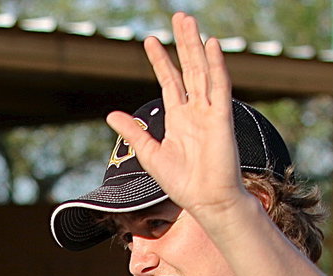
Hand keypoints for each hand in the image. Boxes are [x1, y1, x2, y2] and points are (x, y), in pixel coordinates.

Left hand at [106, 12, 246, 223]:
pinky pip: (220, 86)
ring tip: (188, 21)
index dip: (160, 61)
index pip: (169, 81)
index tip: (150, 40)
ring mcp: (210, 111)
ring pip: (203, 70)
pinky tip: (212, 45)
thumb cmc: (182, 183)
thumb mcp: (149, 155)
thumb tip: (110, 114)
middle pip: (188, 68)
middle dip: (182, 43)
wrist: (206, 200)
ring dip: (196, 46)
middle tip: (178, 16)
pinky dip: (217, 65)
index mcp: (178, 119)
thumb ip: (133, 132)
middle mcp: (195, 110)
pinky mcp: (222, 117)